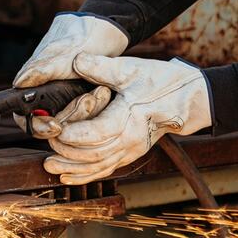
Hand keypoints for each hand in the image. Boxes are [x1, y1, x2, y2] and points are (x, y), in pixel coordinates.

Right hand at [13, 14, 127, 137]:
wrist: (105, 26)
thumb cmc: (80, 37)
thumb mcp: (64, 54)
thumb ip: (43, 69)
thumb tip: (19, 84)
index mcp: (32, 83)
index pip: (24, 117)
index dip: (37, 126)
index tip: (57, 126)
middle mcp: (45, 92)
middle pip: (50, 121)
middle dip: (70, 117)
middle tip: (88, 102)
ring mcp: (63, 95)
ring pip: (70, 118)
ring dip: (85, 109)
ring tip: (100, 92)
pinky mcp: (80, 96)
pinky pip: (85, 111)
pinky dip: (94, 104)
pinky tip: (104, 92)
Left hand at [43, 54, 212, 184]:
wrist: (189, 99)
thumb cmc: (160, 81)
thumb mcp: (131, 69)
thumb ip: (102, 67)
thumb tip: (76, 60)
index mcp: (130, 117)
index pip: (98, 133)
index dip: (74, 134)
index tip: (55, 129)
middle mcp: (131, 140)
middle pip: (94, 154)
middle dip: (67, 152)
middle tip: (47, 145)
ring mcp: (132, 150)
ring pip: (98, 167)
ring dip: (72, 169)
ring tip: (49, 166)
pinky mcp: (130, 154)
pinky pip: (106, 170)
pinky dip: (86, 175)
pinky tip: (67, 177)